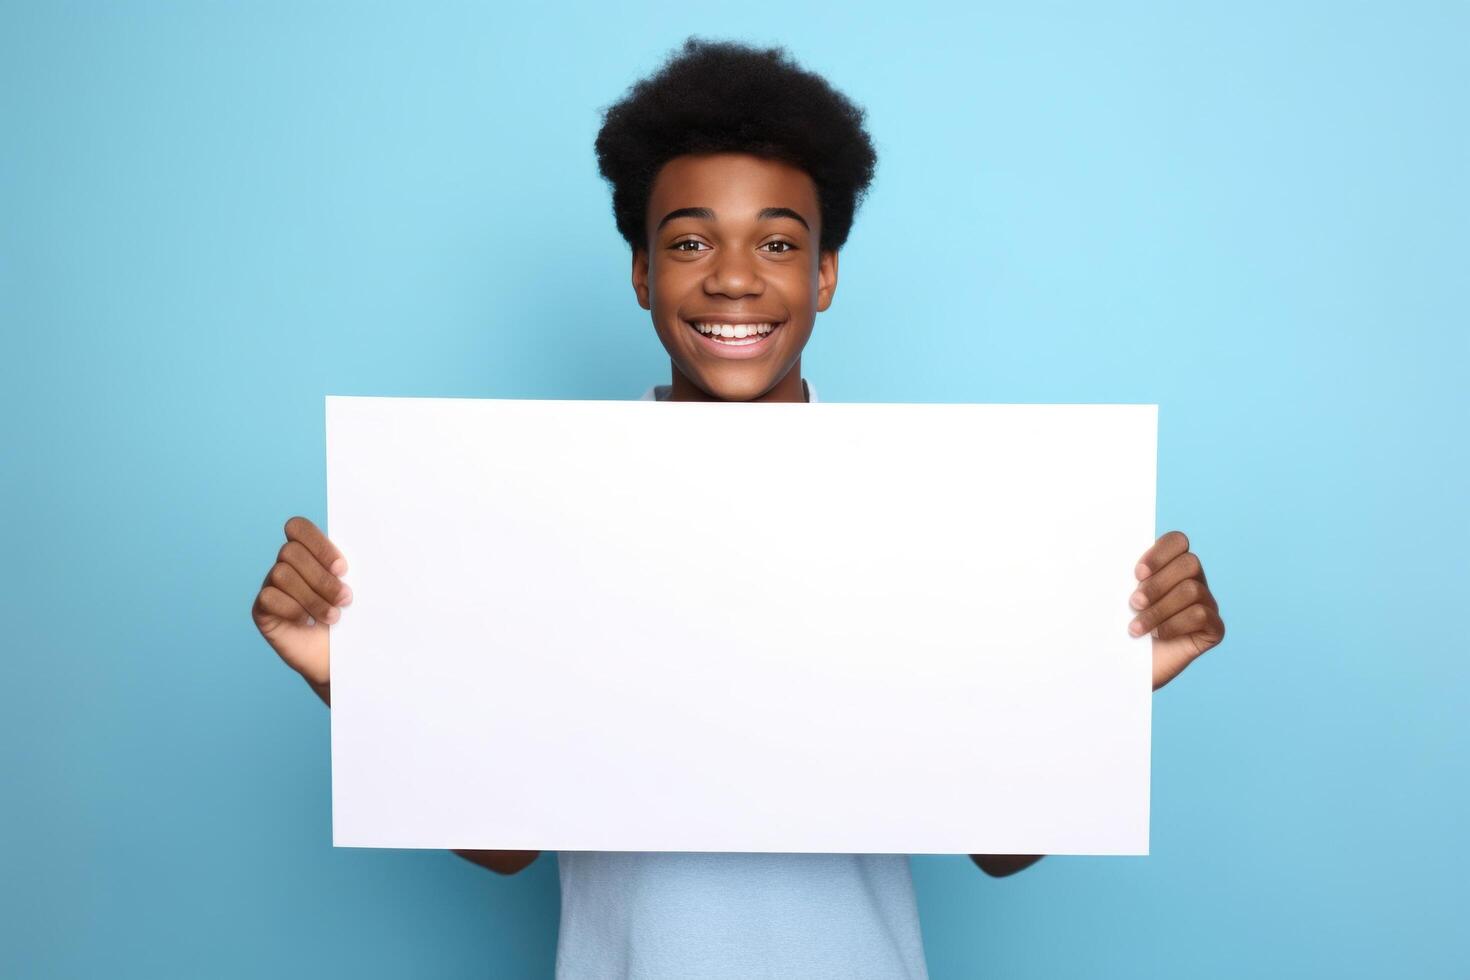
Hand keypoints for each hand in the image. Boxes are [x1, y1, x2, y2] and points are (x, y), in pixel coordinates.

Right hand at [250, 516, 351, 697]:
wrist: (339, 657)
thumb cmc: (350, 619)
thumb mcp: (355, 589)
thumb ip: (349, 568)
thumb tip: (368, 547)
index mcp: (308, 551)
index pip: (298, 527)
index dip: (319, 545)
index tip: (342, 569)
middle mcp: (285, 564)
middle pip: (291, 552)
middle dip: (322, 578)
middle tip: (345, 599)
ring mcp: (271, 585)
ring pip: (282, 574)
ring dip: (312, 597)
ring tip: (333, 616)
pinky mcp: (262, 608)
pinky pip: (268, 597)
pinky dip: (292, 609)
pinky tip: (307, 622)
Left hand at [1127, 530, 1224, 689]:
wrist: (1127, 671)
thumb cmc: (1120, 631)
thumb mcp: (1117, 600)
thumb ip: (1124, 577)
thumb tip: (1110, 552)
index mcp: (1171, 567)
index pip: (1178, 541)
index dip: (1159, 554)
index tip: (1136, 574)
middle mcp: (1194, 581)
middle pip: (1189, 563)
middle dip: (1158, 584)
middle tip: (1133, 603)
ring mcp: (1207, 604)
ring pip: (1192, 590)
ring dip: (1159, 610)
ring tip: (1136, 628)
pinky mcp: (1214, 629)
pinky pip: (1202, 615)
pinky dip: (1175, 624)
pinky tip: (1157, 635)